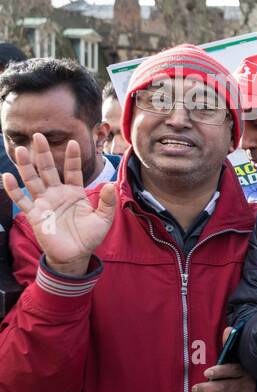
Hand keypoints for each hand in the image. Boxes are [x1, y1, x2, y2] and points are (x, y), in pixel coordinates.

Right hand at [2, 135, 116, 276]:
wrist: (75, 256)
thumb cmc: (89, 237)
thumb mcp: (104, 219)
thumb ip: (107, 202)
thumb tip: (110, 185)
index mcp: (74, 192)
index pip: (72, 170)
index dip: (72, 158)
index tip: (74, 142)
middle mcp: (57, 194)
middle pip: (48, 170)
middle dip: (43, 153)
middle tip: (39, 136)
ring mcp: (44, 203)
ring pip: (32, 180)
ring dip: (26, 166)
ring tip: (20, 150)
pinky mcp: (34, 215)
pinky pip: (22, 200)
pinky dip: (13, 189)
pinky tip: (7, 176)